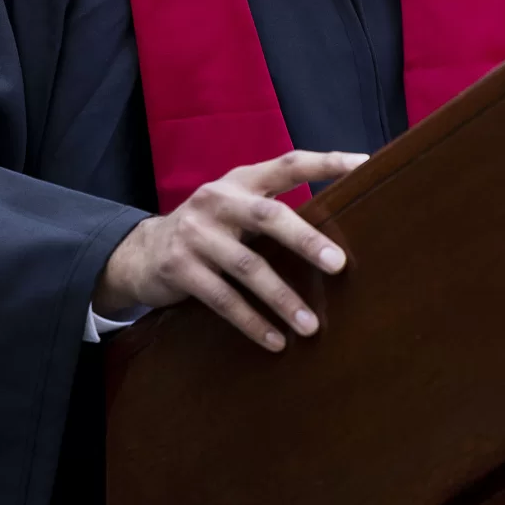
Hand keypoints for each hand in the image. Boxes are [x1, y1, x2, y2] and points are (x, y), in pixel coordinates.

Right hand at [93, 149, 366, 350]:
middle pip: (269, 216)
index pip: (289, 164)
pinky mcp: (180, 268)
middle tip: (339, 265)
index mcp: (241, 180)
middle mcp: (219, 201)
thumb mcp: (236, 208)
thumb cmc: (210, 230)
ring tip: (311, 325)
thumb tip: (338, 232)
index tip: (365, 164)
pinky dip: (252, 323)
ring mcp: (196, 234)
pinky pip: (223, 299)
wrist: (139, 252)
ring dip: (282, 299)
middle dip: (307, 240)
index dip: (326, 163)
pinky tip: (276, 342)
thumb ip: (273, 210)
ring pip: (248, 267)